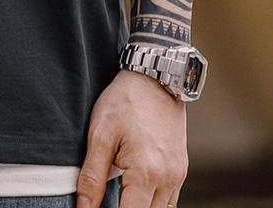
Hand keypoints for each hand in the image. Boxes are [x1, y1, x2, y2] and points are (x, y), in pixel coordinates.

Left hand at [76, 69, 188, 207]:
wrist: (154, 78)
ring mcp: (178, 176)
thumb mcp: (100, 135)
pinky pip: (168, 199)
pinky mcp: (181, 170)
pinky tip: (134, 190)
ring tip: (118, 195)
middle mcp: (167, 180)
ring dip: (139, 207)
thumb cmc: (124, 102)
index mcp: (145, 174)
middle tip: (103, 201)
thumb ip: (91, 176)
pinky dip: (151, 202)